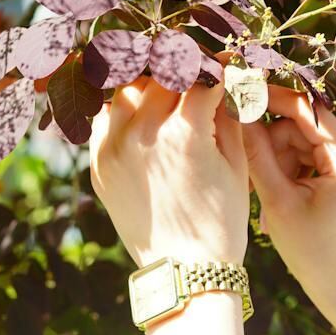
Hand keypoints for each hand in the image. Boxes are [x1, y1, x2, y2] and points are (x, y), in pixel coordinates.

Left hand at [89, 77, 248, 269]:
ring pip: (129, 89)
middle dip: (185, 69)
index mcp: (184, 132)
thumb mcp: (236, 163)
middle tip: (198, 72)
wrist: (184, 271)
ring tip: (168, 92)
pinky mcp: (99, 163)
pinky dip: (124, 110)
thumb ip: (229, 112)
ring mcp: (114, 148)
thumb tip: (229, 75)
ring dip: (150, 85)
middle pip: (163, 74)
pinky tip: (142, 117)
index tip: (226, 62)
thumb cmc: (221, 220)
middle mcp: (142, 133)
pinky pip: (105, 118)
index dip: (218, 66)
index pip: (201, 75)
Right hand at [242, 86, 335, 314]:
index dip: (269, 100)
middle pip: (307, 125)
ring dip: (286, 157)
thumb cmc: (312, 252)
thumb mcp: (278, 201)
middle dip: (276, 144)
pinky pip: (322, 150)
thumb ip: (256, 152)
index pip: (306, 110)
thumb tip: (236, 109)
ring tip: (275, 192)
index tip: (238, 93)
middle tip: (258, 175)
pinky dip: (300, 165)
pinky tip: (289, 190)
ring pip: (311, 137)